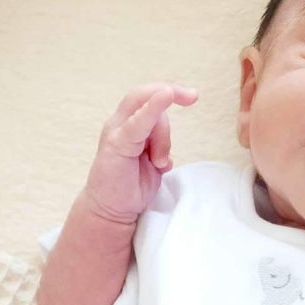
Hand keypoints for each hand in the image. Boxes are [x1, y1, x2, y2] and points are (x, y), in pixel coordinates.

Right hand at [83, 83, 197, 225]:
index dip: (170, 92)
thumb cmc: (129, 188)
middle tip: (193, 97)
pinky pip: (137, 122)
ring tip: (158, 163)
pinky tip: (164, 97)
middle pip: (146, 95)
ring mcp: (116, 132)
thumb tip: (169, 155)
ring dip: (163, 136)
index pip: (147, 96)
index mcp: (129, 124)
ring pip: (148, 112)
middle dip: (171, 92)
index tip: (192, 96)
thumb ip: (159, 150)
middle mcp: (120, 123)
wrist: (110, 212)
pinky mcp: (116, 144)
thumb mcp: (153, 165)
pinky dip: (151, 109)